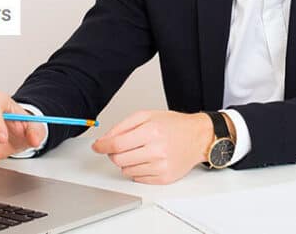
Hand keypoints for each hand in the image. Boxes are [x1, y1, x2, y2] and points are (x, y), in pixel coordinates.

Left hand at [91, 110, 213, 184]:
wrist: (198, 138)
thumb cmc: (174, 126)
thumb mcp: (147, 115)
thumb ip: (123, 126)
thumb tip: (104, 140)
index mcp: (151, 131)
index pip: (116, 144)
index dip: (102, 146)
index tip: (97, 146)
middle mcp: (156, 150)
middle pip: (118, 159)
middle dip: (115, 153)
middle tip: (123, 147)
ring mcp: (161, 166)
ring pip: (126, 170)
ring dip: (127, 162)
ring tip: (141, 152)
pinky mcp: (164, 178)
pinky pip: (137, 179)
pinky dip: (138, 170)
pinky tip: (148, 160)